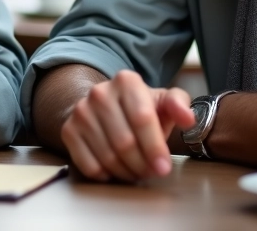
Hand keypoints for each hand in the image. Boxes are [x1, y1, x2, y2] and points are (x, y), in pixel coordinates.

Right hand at [60, 70, 194, 181]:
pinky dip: (107, 175)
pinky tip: (117, 170)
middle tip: (151, 172)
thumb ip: (179, 105)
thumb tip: (188, 118)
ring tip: (137, 172)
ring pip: (107, 156)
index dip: (155, 147)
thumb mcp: (163, 101)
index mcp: (126, 81)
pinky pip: (89, 165)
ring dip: (127, 172)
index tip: (164, 167)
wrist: (105, 108)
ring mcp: (81, 111)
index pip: (142, 118)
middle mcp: (100, 92)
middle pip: (125, 142)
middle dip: (142, 164)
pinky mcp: (69, 130)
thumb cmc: (140, 108)